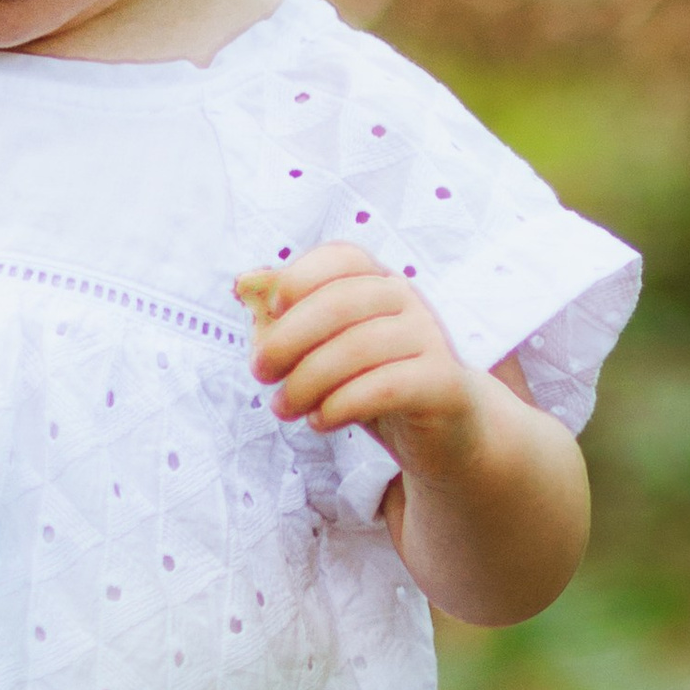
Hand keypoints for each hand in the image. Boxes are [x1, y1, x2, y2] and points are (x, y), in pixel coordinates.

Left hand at [237, 247, 488, 478]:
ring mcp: (430, 338)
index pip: (341, 257)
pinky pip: (385, 387)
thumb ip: (290, 316)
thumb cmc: (376, 382)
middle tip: (260, 373)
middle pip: (340, 302)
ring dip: (307, 382)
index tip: (270, 312)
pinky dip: (342, 405)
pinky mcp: (443, 382)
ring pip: (358, 347)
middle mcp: (408, 300)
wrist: (446, 432)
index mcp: (379, 281)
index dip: (299, 277)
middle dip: (288, 339)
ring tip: (284, 408)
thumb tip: (243, 282)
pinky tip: (321, 422)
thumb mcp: (330, 349)